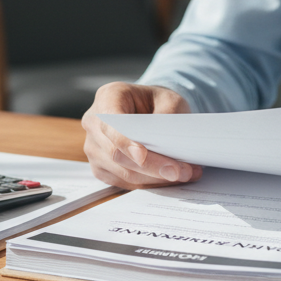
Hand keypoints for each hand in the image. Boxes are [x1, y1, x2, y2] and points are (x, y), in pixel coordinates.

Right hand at [81, 83, 201, 188]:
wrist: (149, 111)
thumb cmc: (157, 102)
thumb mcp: (169, 99)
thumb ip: (168, 116)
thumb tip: (167, 144)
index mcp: (107, 97)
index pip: (110, 124)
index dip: (124, 142)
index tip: (142, 156)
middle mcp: (94, 123)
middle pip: (116, 153)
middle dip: (151, 166)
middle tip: (181, 171)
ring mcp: (94, 148)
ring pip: (122, 172)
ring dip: (155, 178)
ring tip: (185, 174)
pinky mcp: (101, 168)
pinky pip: (124, 183)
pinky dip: (149, 183)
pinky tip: (171, 178)